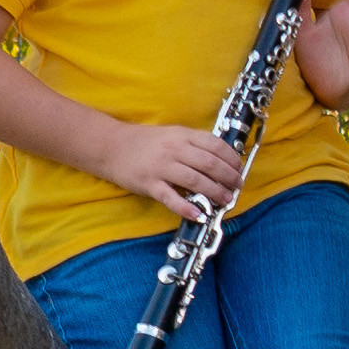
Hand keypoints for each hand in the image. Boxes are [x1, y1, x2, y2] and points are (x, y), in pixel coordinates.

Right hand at [96, 119, 249, 216]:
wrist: (110, 146)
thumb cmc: (144, 142)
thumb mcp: (172, 134)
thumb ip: (193, 144)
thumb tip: (220, 158)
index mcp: (182, 136)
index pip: (215, 145)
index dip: (231, 158)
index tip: (239, 168)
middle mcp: (174, 150)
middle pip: (209, 164)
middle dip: (229, 177)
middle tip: (237, 187)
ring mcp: (161, 167)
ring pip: (195, 180)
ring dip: (215, 192)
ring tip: (225, 200)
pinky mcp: (149, 184)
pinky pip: (171, 198)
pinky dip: (186, 207)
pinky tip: (198, 214)